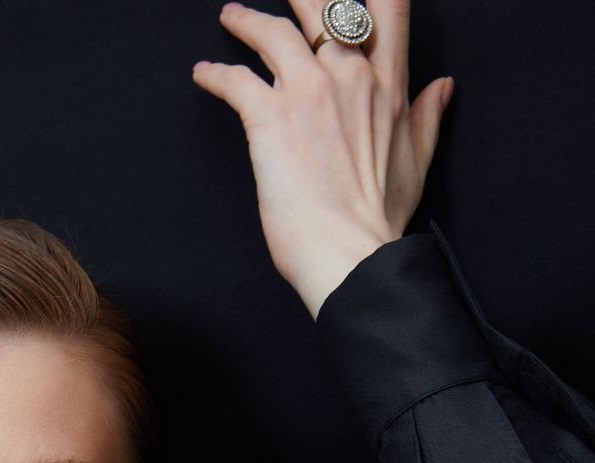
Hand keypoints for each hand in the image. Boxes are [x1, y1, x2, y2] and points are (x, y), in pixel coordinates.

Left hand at [191, 1, 454, 317]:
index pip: (388, 8)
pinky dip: (216, 73)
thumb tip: (444, 86)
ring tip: (232, 17)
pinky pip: (235, 79)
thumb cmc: (380, 219)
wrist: (351, 253)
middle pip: (325, 6)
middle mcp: (348, 75)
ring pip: (275, 31)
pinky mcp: (269, 117)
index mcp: (387, 84)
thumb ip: (427, 117)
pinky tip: (204, 73)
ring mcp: (307, 92)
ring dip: (248, 21)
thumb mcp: (417, 162)